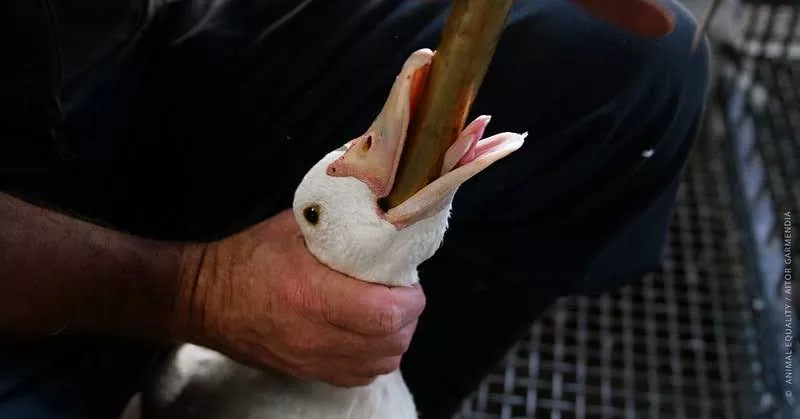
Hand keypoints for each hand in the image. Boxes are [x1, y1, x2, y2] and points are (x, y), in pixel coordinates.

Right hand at [175, 210, 425, 386]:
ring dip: (394, 339)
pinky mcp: (307, 372)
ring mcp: (311, 359)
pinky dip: (374, 358)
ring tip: (386, 314)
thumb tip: (380, 204)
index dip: (410, 300)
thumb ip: (339, 218)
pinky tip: (367, 336)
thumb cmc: (247, 258)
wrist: (204, 299)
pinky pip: (359, 376)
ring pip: (380, 363)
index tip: (409, 283)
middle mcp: (315, 334)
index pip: (385, 313)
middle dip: (407, 318)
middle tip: (401, 294)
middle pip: (390, 342)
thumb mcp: (292, 226)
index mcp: (312, 294)